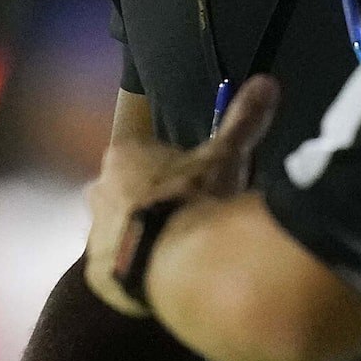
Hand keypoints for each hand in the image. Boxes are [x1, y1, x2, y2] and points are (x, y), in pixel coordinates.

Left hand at [84, 76, 282, 315]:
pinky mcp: (96, 274)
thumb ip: (242, 122)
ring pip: (116, 232)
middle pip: (123, 192)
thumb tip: (266, 82)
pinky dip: (133, 273)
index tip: (190, 185)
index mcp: (123, 157)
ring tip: (174, 253)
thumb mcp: (225, 158)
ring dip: (139, 238)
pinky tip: (160, 278)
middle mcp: (98, 191)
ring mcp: (94, 235)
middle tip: (184, 219)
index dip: (167, 170)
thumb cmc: (197, 200)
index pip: (141, 155)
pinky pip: (115, 270)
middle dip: (148, 202)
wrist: (178, 264)